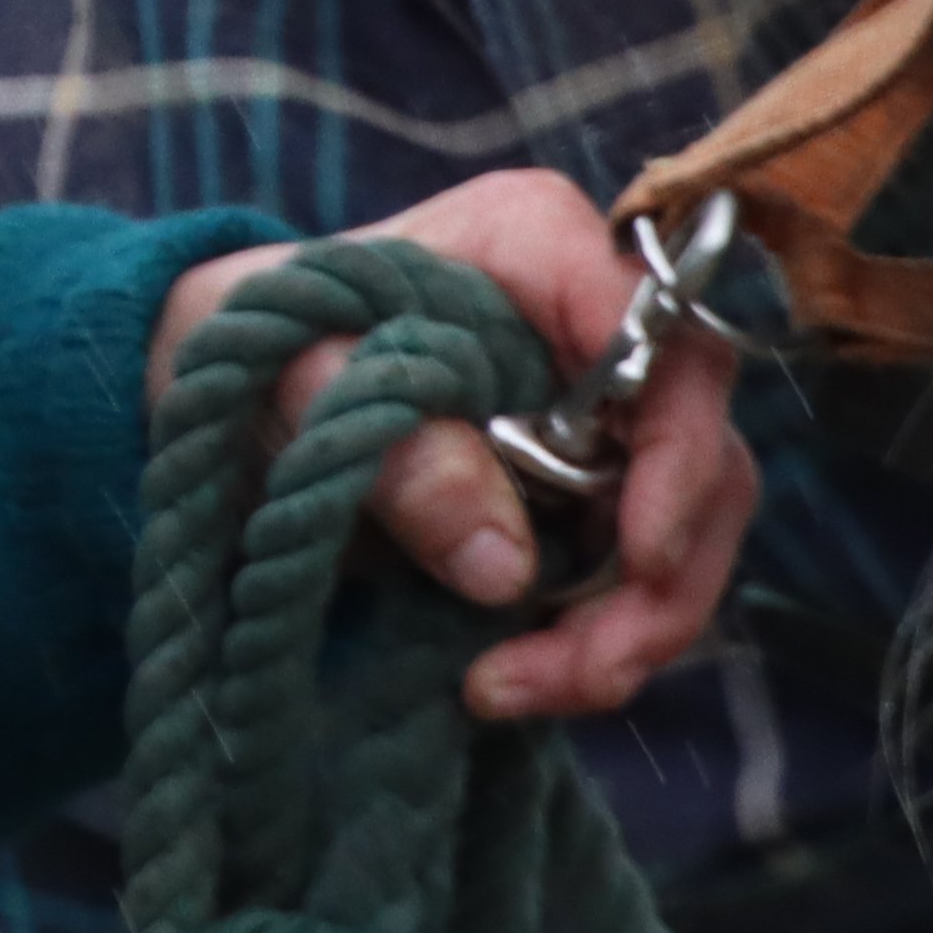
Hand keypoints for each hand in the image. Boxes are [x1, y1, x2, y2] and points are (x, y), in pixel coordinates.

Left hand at [147, 171, 750, 726]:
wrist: (228, 386)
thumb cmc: (259, 344)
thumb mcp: (299, 385)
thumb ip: (398, 453)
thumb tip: (507, 564)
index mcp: (539, 241)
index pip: (668, 340)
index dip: (677, 452)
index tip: (639, 555)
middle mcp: (598, 319)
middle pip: (704, 456)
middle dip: (656, 585)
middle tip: (580, 670)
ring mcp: (606, 412)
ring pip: (687, 534)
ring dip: (625, 634)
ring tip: (510, 691)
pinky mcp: (592, 490)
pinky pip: (639, 578)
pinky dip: (589, 644)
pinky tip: (505, 681)